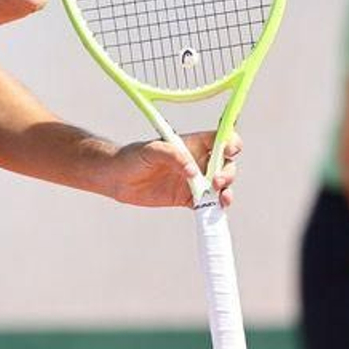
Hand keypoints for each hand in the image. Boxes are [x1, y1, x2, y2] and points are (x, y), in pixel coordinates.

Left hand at [105, 131, 240, 208]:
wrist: (117, 179)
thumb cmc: (133, 157)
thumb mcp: (150, 150)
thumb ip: (172, 156)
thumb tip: (193, 171)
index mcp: (192, 144)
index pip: (220, 139)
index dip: (231, 143)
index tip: (229, 151)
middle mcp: (198, 161)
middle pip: (226, 164)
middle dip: (228, 172)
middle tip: (217, 181)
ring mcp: (195, 181)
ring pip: (221, 186)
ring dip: (227, 191)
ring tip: (222, 198)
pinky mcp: (188, 199)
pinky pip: (209, 204)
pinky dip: (216, 208)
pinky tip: (216, 210)